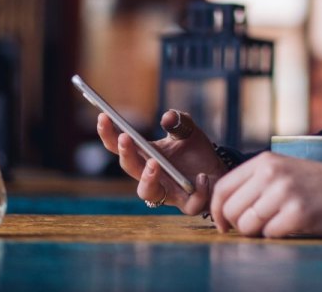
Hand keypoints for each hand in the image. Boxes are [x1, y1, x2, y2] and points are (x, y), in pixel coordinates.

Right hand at [96, 109, 224, 215]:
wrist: (218, 169)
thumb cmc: (195, 151)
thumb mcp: (188, 130)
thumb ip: (179, 121)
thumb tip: (168, 118)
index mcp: (145, 155)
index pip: (119, 146)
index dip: (108, 133)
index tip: (103, 116)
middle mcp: (150, 176)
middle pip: (130, 168)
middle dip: (126, 154)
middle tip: (126, 138)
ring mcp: (167, 192)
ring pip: (147, 193)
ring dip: (147, 179)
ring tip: (154, 163)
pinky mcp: (188, 204)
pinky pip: (188, 204)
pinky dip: (196, 190)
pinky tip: (201, 177)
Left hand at [209, 152, 321, 237]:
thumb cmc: (321, 186)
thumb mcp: (285, 170)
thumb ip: (256, 182)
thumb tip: (223, 208)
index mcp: (265, 160)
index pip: (223, 188)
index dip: (217, 211)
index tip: (223, 224)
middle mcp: (272, 172)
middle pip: (231, 209)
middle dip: (239, 225)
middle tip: (256, 228)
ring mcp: (285, 192)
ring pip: (247, 225)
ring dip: (258, 232)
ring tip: (277, 224)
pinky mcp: (298, 213)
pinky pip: (269, 235)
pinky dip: (278, 235)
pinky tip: (293, 226)